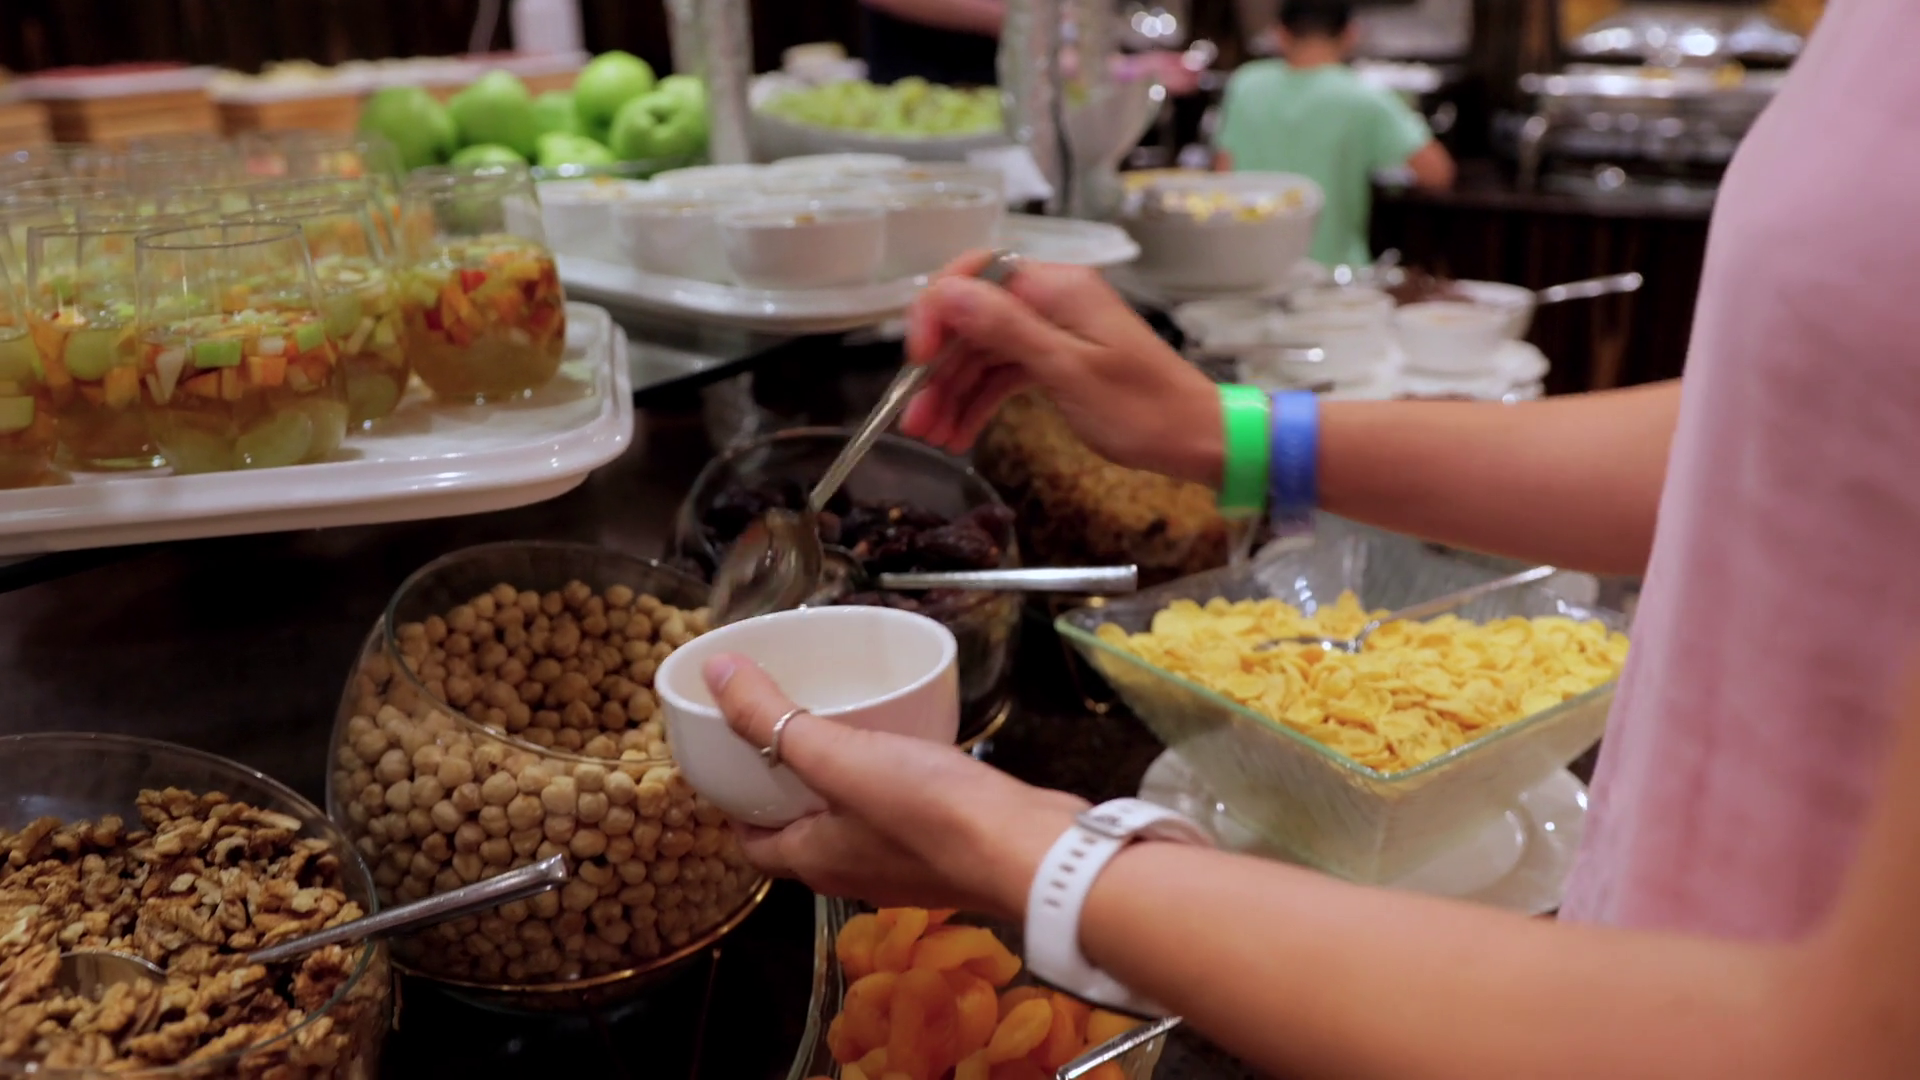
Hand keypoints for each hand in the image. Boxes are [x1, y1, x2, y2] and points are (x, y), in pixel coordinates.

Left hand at [702, 653, 1084, 917]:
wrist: (1031, 853)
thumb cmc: (929, 813)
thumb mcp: (840, 757)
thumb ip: (776, 719)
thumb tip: (716, 675)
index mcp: (814, 860)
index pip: (752, 844)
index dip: (735, 805)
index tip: (731, 760)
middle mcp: (851, 873)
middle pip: (800, 833)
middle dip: (785, 789)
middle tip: (782, 732)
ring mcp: (901, 868)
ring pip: (850, 825)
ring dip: (837, 787)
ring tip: (840, 731)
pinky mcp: (944, 853)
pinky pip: (898, 818)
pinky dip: (886, 786)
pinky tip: (905, 748)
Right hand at [899, 251, 1224, 487]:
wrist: (1197, 439)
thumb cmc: (1142, 409)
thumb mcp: (1069, 371)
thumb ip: (1007, 330)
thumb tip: (947, 294)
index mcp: (1056, 288)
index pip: (976, 274)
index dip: (938, 310)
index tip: (919, 355)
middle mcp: (1050, 300)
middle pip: (974, 321)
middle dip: (938, 369)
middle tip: (912, 419)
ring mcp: (1054, 331)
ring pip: (984, 353)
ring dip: (953, 393)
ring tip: (930, 438)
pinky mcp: (1057, 361)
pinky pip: (1004, 373)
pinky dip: (979, 401)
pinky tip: (958, 434)